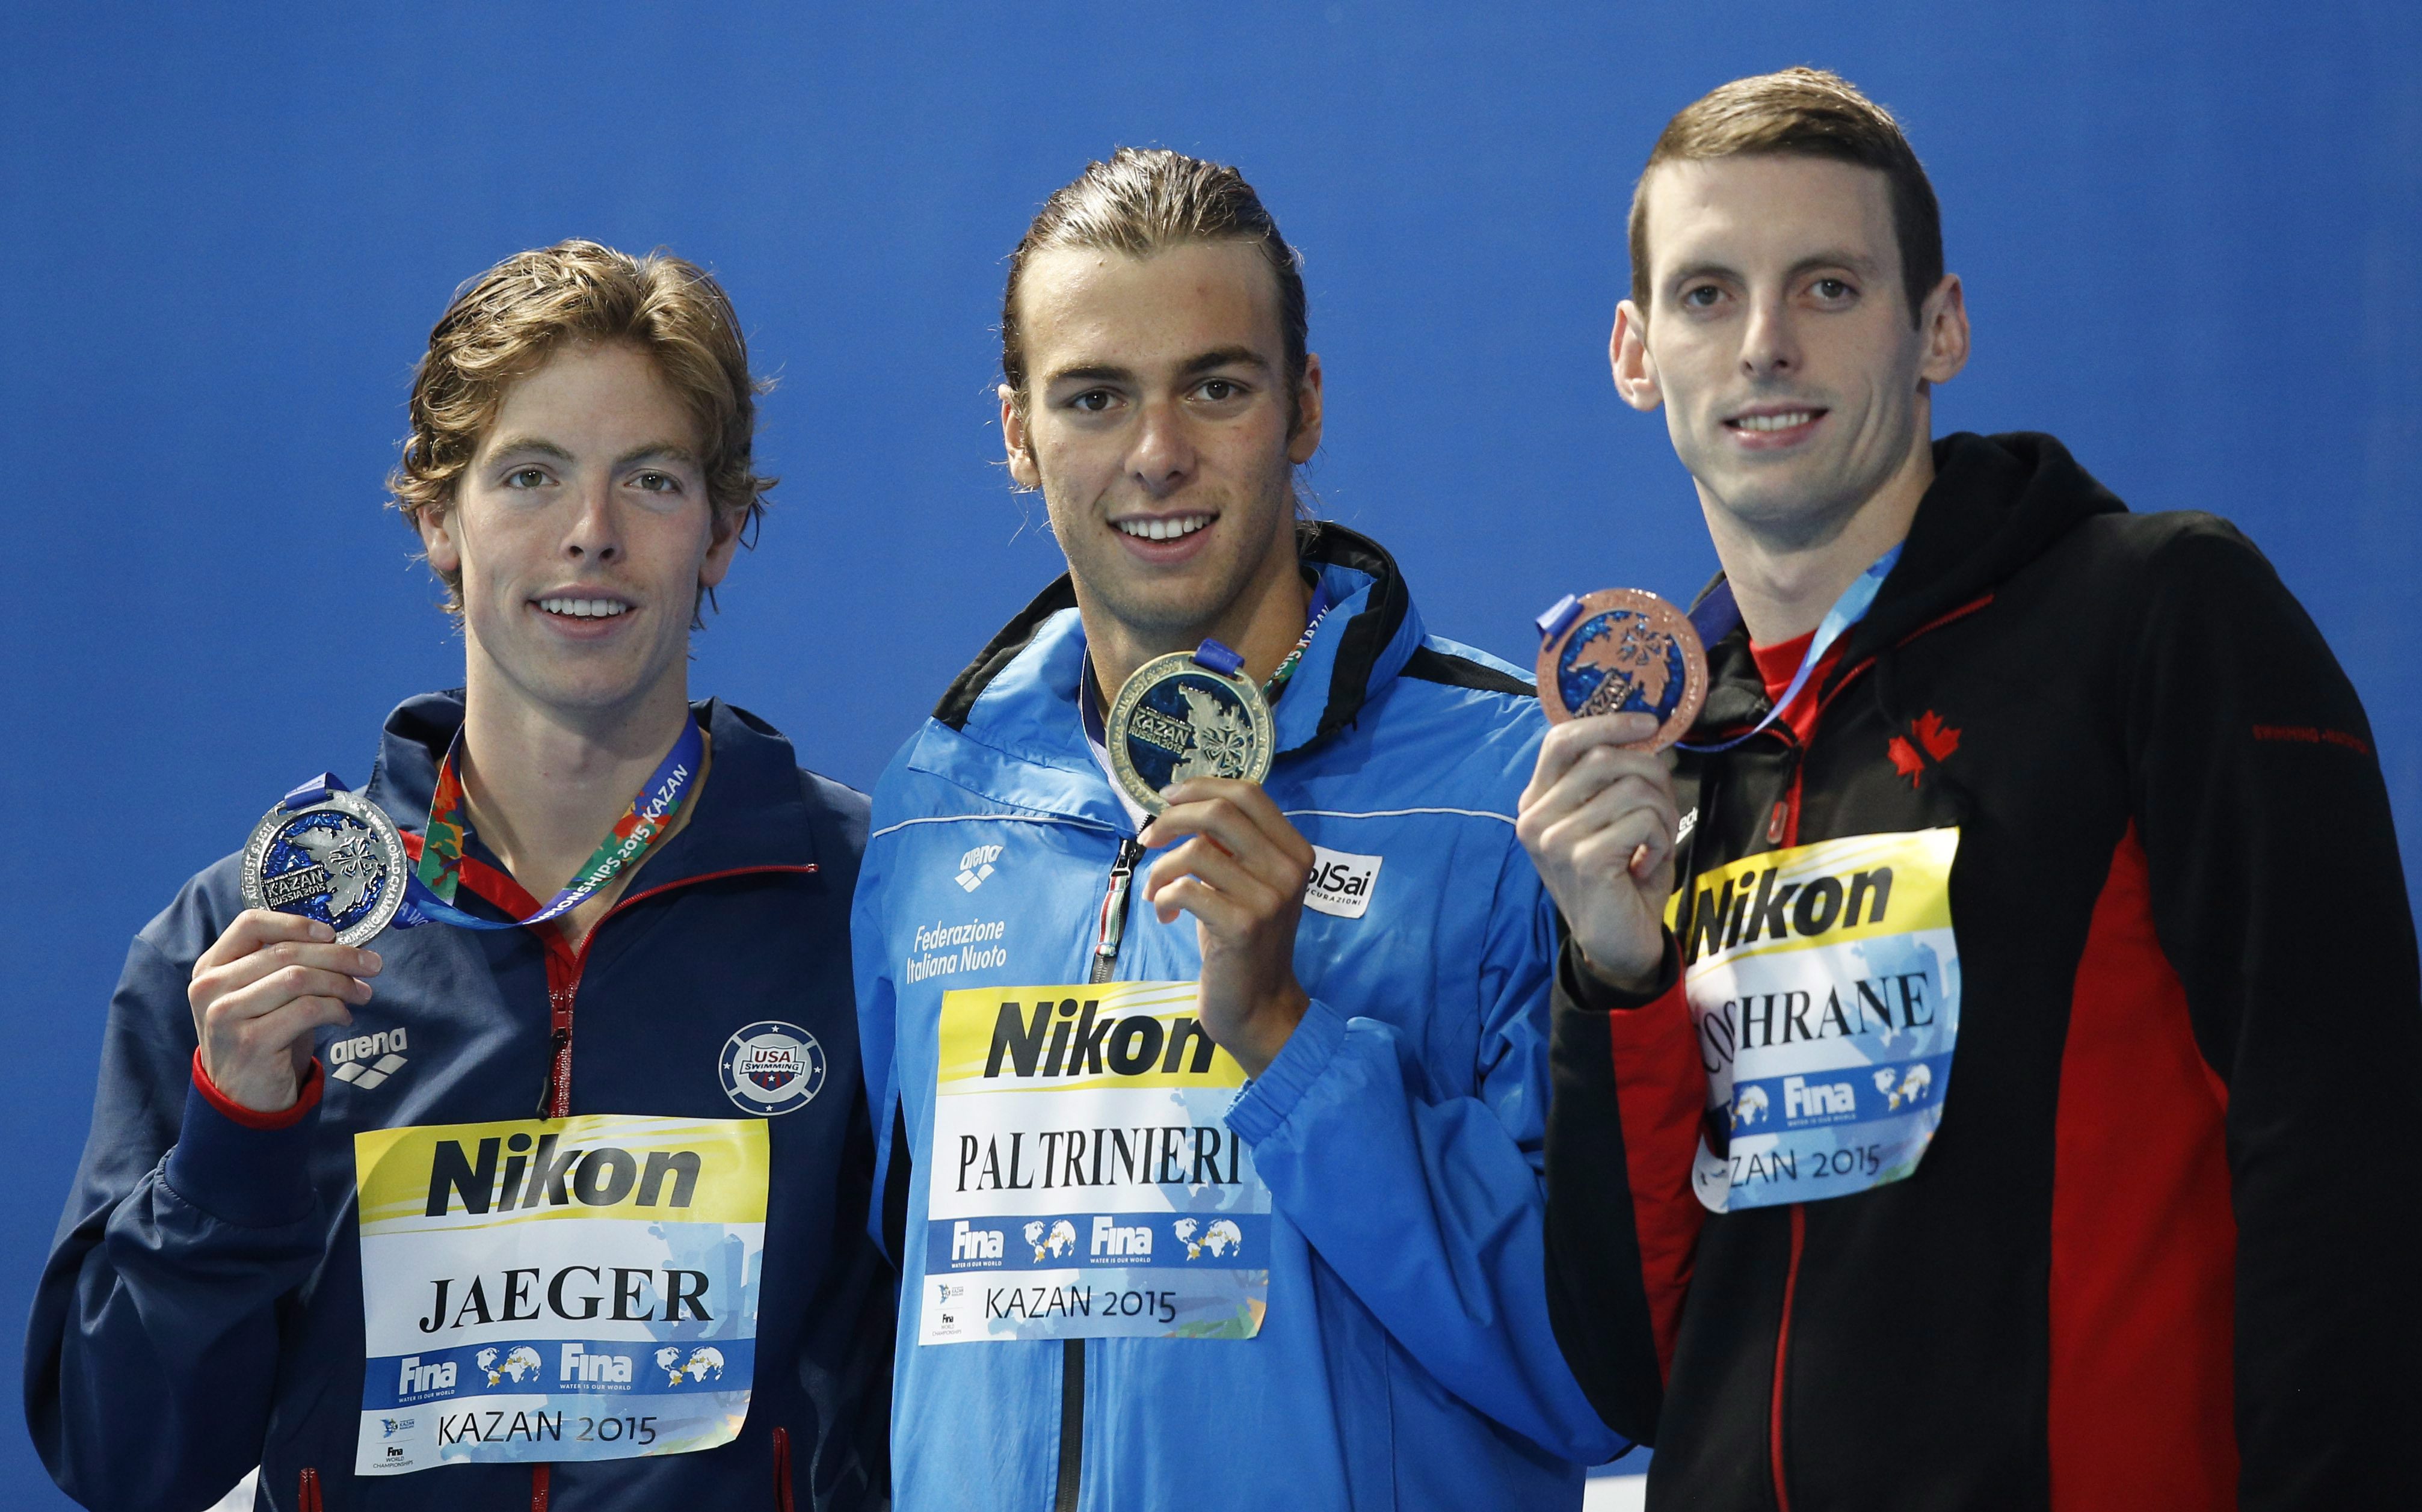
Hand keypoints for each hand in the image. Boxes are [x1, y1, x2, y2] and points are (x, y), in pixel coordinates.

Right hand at [188, 910, 380, 1112]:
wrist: (242, 1097)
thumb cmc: (261, 1036)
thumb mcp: (262, 995)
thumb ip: (285, 966)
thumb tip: (343, 945)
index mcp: (211, 967)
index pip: (250, 924)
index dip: (296, 924)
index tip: (332, 934)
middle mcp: (210, 987)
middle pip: (286, 952)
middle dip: (339, 956)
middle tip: (373, 965)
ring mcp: (226, 1015)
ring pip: (299, 978)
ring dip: (342, 983)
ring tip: (363, 994)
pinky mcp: (251, 1042)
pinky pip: (308, 1010)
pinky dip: (336, 1009)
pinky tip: (345, 1018)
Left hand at [1139, 778, 1314, 1077]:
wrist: (1258, 1005)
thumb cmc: (1242, 941)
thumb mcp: (1246, 884)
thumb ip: (1229, 846)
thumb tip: (1181, 806)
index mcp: (1295, 851)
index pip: (1249, 794)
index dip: (1202, 787)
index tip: (1167, 798)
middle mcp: (1289, 870)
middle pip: (1221, 812)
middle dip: (1173, 819)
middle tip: (1148, 839)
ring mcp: (1269, 898)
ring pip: (1197, 852)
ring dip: (1161, 868)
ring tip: (1155, 890)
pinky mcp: (1243, 926)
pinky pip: (1187, 889)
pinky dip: (1164, 895)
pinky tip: (1165, 912)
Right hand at [1516, 712, 1681, 994]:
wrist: (1617, 945)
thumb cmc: (1619, 878)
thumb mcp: (1614, 819)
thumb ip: (1619, 778)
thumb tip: (1650, 736)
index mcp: (1536, 802)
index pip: (1561, 740)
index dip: (1608, 723)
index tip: (1648, 724)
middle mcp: (1535, 817)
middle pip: (1606, 757)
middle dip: (1652, 774)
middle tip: (1661, 807)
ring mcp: (1554, 838)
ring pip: (1632, 787)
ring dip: (1660, 812)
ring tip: (1651, 843)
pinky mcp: (1582, 858)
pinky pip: (1642, 819)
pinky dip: (1659, 838)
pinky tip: (1645, 863)